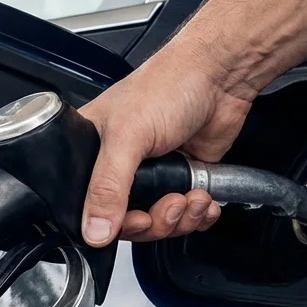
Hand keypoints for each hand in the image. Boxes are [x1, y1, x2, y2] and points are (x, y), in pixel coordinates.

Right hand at [78, 36, 256, 245]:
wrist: (220, 76)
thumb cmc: (168, 84)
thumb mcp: (127, 136)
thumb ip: (108, 186)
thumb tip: (94, 230)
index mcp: (92, 150)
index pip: (86, 204)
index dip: (109, 222)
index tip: (131, 220)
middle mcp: (121, 164)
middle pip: (126, 221)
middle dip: (153, 221)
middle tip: (168, 204)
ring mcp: (154, 173)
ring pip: (159, 221)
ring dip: (180, 218)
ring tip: (191, 196)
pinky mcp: (183, 178)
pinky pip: (186, 215)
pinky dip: (198, 215)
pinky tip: (203, 200)